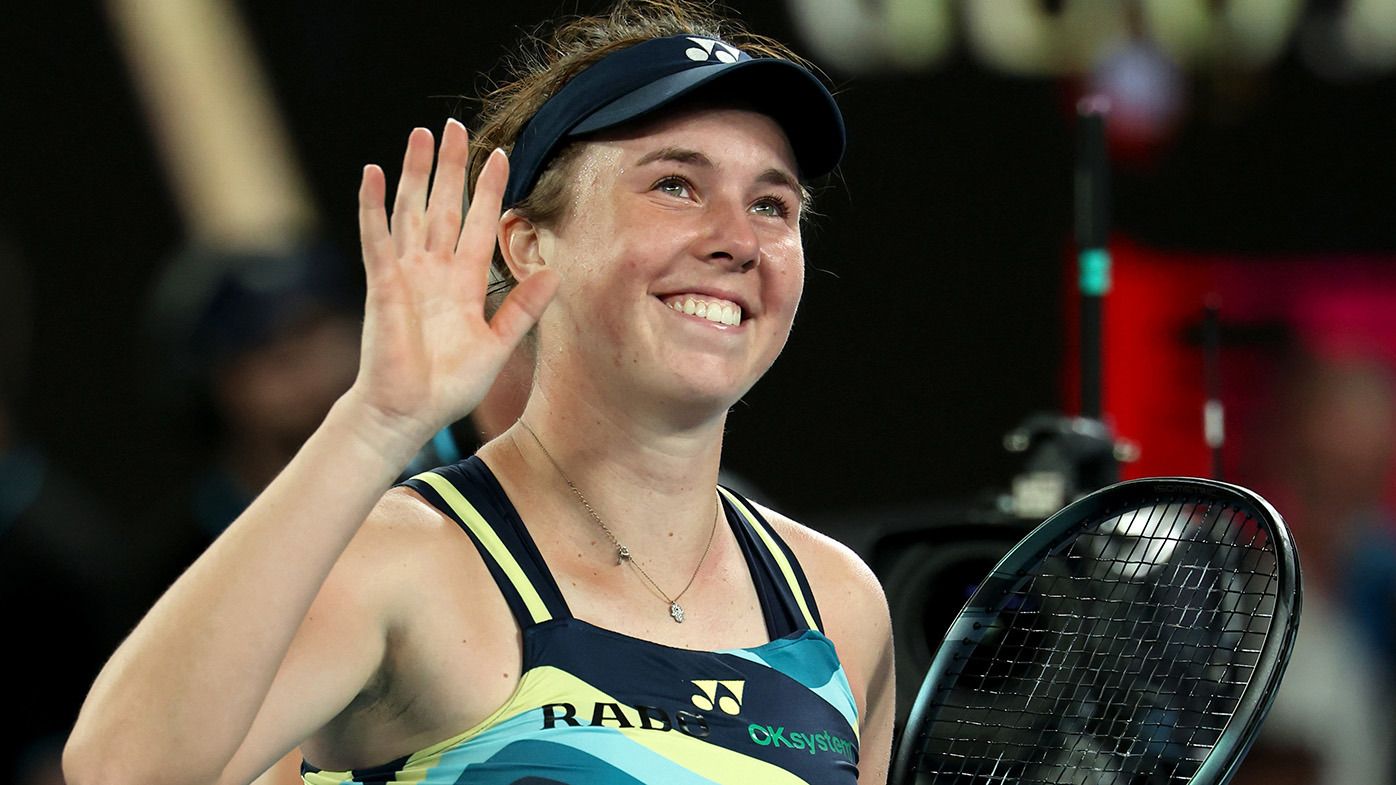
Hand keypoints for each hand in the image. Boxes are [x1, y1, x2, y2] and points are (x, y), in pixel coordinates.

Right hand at [349, 120, 557, 445]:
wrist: (410, 412)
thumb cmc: (449, 386)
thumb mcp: (498, 345)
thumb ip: (522, 309)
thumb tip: (555, 275)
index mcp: (464, 283)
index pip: (479, 224)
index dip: (488, 191)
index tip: (500, 156)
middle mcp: (435, 270)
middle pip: (444, 206)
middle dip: (451, 167)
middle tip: (455, 126)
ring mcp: (406, 273)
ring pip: (411, 210)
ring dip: (415, 172)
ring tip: (421, 134)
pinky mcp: (384, 284)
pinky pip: (377, 237)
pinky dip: (372, 205)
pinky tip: (371, 172)